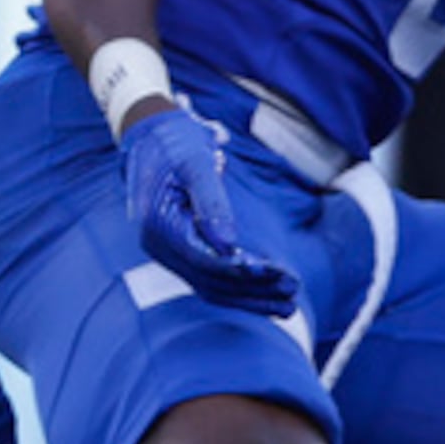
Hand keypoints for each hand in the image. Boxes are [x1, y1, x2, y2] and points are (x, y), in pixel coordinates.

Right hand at [118, 108, 299, 316]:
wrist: (152, 136)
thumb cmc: (178, 145)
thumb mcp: (197, 163)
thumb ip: (212, 203)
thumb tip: (228, 245)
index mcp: (159, 225)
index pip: (205, 260)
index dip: (242, 272)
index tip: (278, 276)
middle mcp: (158, 245)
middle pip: (209, 279)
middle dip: (252, 290)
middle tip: (292, 294)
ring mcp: (165, 250)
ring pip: (208, 285)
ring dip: (247, 298)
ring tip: (287, 307)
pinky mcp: (177, 249)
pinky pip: (206, 277)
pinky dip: (235, 290)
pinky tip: (264, 296)